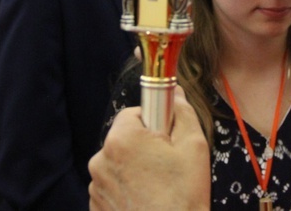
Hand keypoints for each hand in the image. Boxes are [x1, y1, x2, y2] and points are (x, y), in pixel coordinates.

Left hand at [89, 88, 209, 210]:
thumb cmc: (183, 195)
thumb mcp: (194, 146)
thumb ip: (182, 112)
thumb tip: (175, 92)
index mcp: (122, 139)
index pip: (134, 112)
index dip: (155, 121)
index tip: (169, 137)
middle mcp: (100, 159)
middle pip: (126, 139)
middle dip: (146, 146)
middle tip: (169, 164)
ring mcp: (96, 186)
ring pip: (120, 163)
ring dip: (136, 169)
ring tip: (160, 188)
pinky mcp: (96, 207)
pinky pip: (114, 186)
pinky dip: (129, 189)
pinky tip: (148, 201)